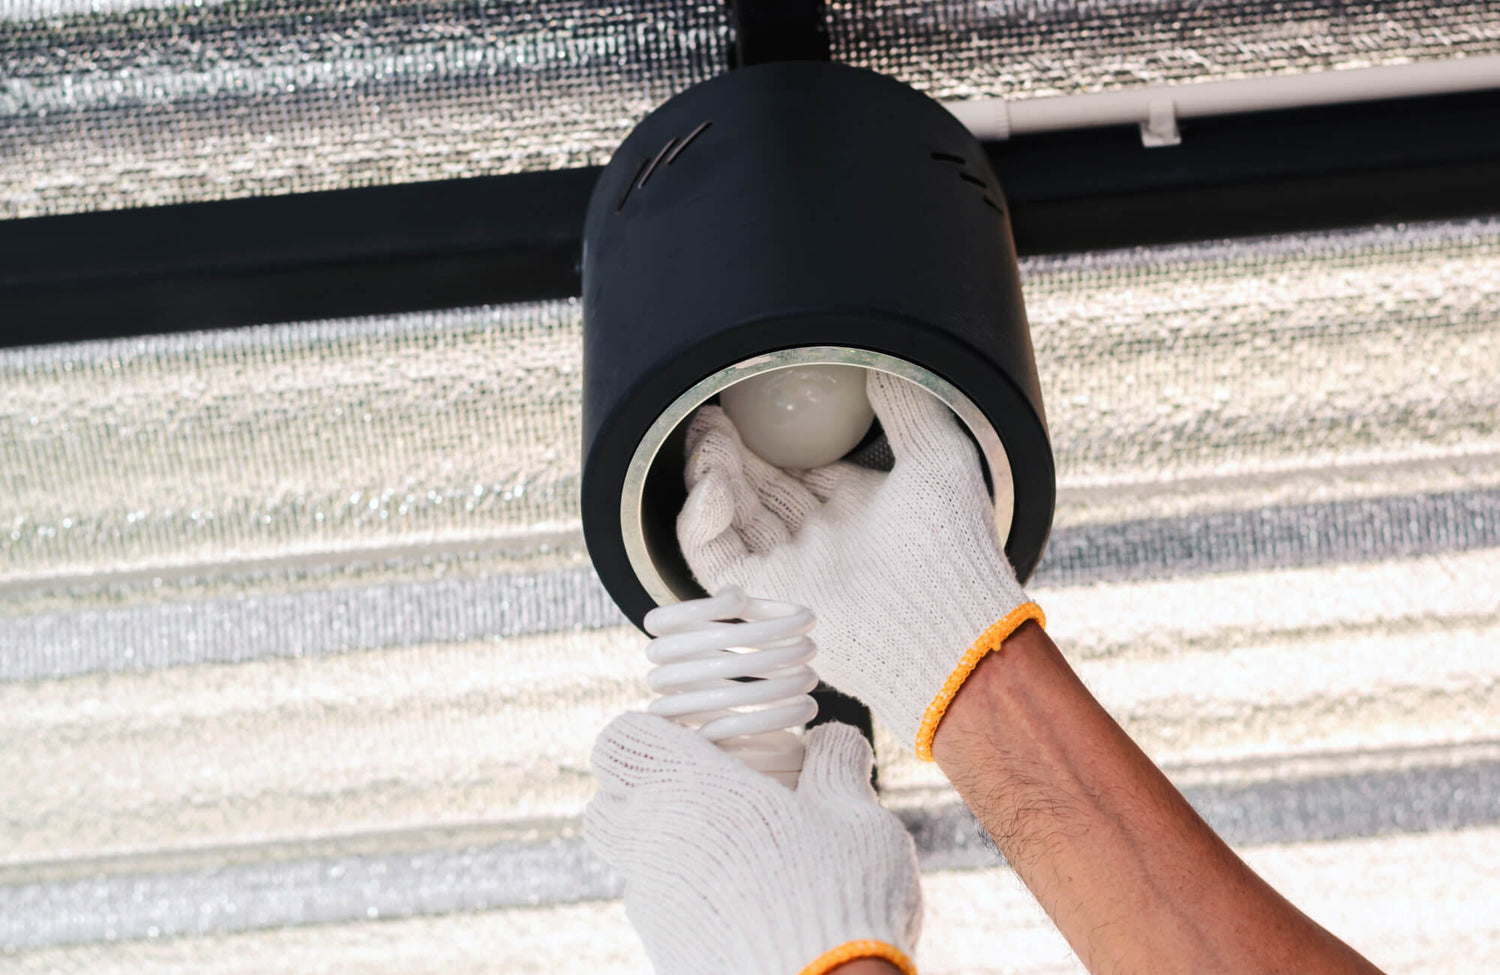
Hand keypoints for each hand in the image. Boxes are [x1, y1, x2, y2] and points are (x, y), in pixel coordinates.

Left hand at [585, 714, 920, 974]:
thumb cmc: (842, 897)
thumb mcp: (857, 817)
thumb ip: (836, 766)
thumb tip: (835, 738)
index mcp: (693, 788)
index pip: (619, 741)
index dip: (646, 735)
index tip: (689, 741)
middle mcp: (654, 843)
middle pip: (607, 803)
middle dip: (641, 792)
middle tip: (707, 796)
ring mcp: (652, 905)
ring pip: (631, 860)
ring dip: (667, 849)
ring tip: (738, 857)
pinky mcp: (663, 952)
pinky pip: (658, 910)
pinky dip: (686, 899)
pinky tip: (743, 907)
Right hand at [677, 371, 1043, 757]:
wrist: (943, 619)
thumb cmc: (950, 544)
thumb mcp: (938, 456)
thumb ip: (907, 408)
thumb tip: (881, 366)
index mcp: (857, 510)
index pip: (796, 466)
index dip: (768, 437)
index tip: (745, 404)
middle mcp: (818, 542)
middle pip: (754, 488)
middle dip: (727, 448)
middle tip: (710, 414)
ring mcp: (789, 571)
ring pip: (728, 516)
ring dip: (708, 473)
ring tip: (706, 436)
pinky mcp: (763, 598)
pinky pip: (713, 555)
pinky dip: (700, 518)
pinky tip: (710, 482)